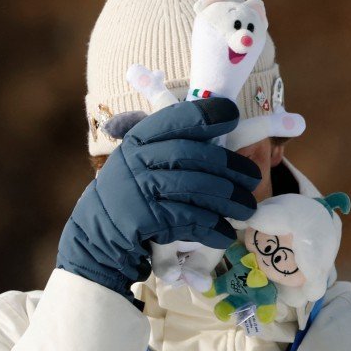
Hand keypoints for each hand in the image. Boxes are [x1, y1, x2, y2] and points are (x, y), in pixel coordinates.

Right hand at [56, 97, 260, 302]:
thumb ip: (169, 145)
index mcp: (139, 139)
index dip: (208, 115)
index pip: (177, 119)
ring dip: (228, 200)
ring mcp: (141, 189)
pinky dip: (212, 227)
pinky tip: (225, 233)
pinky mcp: (146, 219)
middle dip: (230, 167)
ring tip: (247, 209)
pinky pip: (189, 219)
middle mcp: (138, 159)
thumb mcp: (139, 161)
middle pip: (194, 155)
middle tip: (253, 178)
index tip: (233, 116)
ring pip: (196, 188)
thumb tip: (220, 130)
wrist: (97, 234)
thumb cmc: (130, 194)